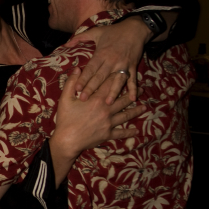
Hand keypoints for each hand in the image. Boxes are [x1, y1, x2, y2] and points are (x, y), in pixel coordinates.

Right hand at [49, 67, 145, 185]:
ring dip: (136, 111)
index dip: (118, 78)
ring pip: (126, 115)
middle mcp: (107, 109)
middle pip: (123, 99)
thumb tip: (78, 69)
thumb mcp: (65, 98)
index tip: (125, 73)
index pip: (110, 85)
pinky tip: (136, 131)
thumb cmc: (65, 118)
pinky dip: (129, 132)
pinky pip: (121, 133)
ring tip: (144, 107)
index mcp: (97, 99)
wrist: (67, 140)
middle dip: (133, 93)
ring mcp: (109, 122)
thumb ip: (72, 82)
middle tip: (142, 90)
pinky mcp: (108, 134)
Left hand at [69, 17, 149, 103]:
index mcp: (101, 54)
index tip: (77, 88)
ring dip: (113, 92)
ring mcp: (123, 65)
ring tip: (108, 103)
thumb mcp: (96, 31)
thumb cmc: (114, 31)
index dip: (83, 78)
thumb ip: (80, 37)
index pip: (91, 69)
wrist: (135, 28)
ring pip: (117, 80)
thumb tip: (66, 44)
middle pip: (100, 77)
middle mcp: (112, 61)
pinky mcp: (133, 67)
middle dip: (92, 89)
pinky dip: (133, 89)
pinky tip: (133, 99)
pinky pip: (132, 79)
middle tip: (84, 99)